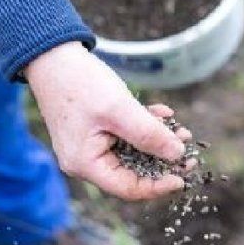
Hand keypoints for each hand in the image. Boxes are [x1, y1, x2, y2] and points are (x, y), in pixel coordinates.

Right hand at [23, 42, 189, 199]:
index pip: (127, 188)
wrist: (54, 56)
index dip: (157, 186)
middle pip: (132, 172)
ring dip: (158, 141)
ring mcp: (91, 145)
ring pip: (133, 153)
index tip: (182, 178)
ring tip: (181, 131)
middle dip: (162, 161)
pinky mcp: (97, 131)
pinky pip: (126, 136)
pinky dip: (145, 126)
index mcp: (85, 163)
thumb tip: (177, 154)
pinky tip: (162, 112)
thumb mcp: (119, 109)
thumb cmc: (79, 83)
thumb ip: (148, 133)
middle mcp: (86, 160)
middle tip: (189, 153)